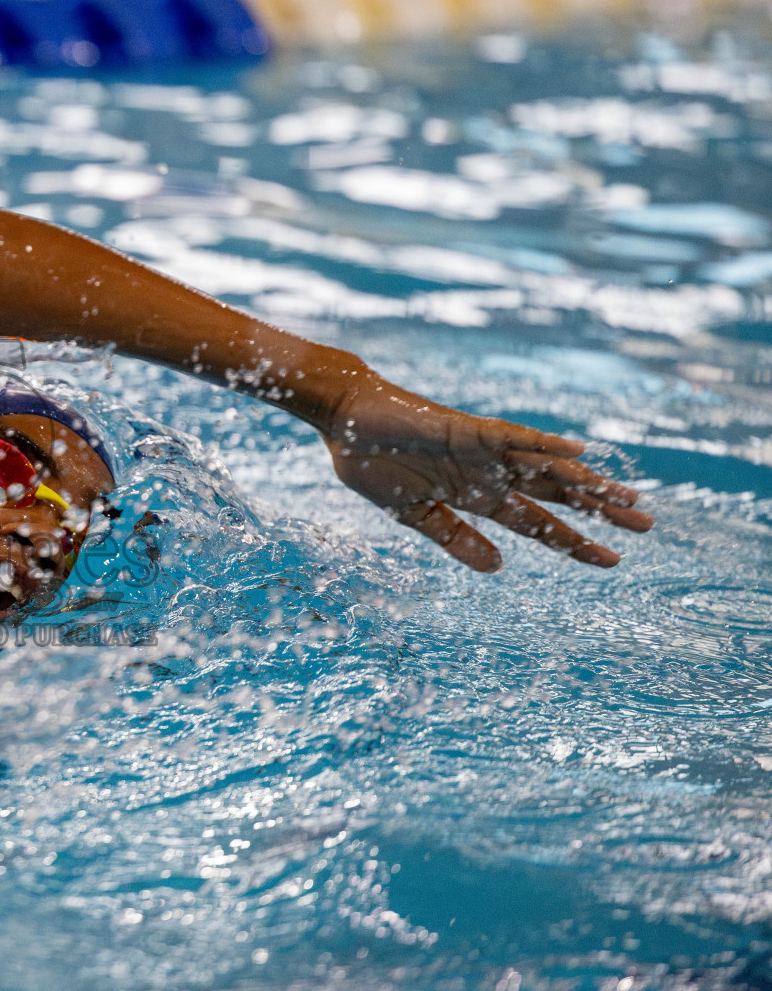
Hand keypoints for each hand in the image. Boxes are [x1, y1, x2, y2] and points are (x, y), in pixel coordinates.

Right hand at [322, 380, 653, 571]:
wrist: (343, 422)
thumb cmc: (371, 462)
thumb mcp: (413, 514)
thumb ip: (455, 539)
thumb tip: (499, 569)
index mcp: (475, 496)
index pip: (536, 522)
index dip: (573, 541)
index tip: (611, 560)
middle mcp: (489, 473)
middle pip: (555, 494)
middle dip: (599, 509)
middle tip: (647, 523)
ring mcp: (482, 450)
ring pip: (545, 467)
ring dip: (585, 480)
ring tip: (626, 495)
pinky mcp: (466, 430)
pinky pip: (512, 437)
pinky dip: (543, 444)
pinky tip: (578, 452)